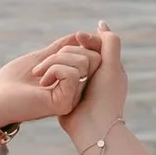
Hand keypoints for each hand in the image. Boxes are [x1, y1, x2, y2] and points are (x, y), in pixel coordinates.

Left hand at [0, 36, 99, 130]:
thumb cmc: (14, 80)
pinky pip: (72, 73)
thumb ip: (61, 48)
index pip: (96, 56)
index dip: (91, 41)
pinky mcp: (64, 103)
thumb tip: (79, 36)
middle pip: (93, 57)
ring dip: (55, 59)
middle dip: (68, 50)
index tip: (78, 36)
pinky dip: (53, 68)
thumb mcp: (42, 57)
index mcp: (75, 81)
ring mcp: (72, 98)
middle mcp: (78, 91)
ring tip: (38, 71)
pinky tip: (41, 79)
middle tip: (45, 61)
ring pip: (83, 62)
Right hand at [57, 20, 126, 140]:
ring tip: (49, 64)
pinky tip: (44, 73)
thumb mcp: (112, 66)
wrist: (92, 128)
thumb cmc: (104, 96)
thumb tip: (99, 26)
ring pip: (66, 63)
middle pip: (79, 53)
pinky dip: (51, 72)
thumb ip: (110, 43)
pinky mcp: (65, 95)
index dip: (87, 38)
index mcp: (108, 69)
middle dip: (69, 51)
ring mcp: (79, 86)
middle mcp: (95, 77)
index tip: (79, 37)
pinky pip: (57, 77)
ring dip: (56, 61)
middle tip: (60, 51)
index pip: (95, 44)